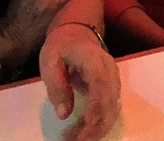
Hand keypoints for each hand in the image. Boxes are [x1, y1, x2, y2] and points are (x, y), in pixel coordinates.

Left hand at [40, 24, 120, 140]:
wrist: (77, 33)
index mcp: (93, 58)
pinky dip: (100, 124)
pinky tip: (84, 132)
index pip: (100, 83)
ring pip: (113, 108)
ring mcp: (114, 79)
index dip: (96, 105)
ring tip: (76, 139)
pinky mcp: (113, 88)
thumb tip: (63, 114)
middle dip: (95, 125)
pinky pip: (111, 109)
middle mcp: (109, 69)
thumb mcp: (49, 60)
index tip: (86, 125)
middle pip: (109, 100)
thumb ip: (56, 86)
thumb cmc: (61, 46)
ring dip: (97, 128)